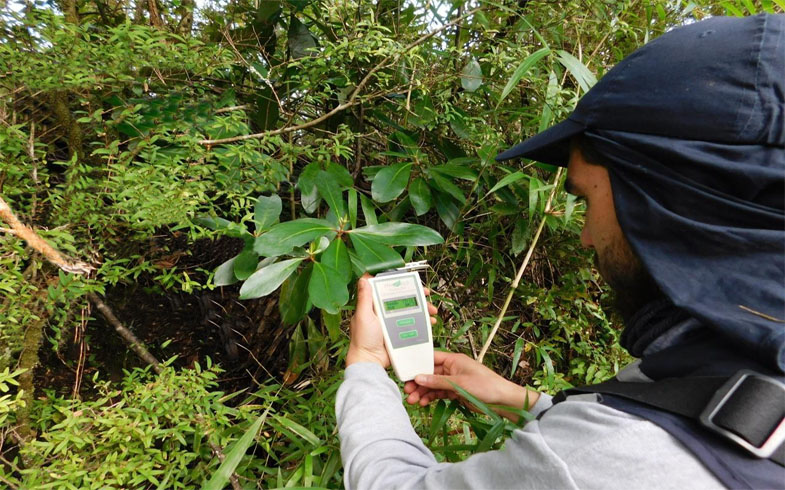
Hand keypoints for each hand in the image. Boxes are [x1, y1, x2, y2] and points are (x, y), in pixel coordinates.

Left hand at [346, 274, 437, 367]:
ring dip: (422, 308)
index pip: (387, 289)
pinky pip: (413, 323)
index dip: (398, 282)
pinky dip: (422, 321)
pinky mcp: (399, 332)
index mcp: (373, 306)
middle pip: (402, 298)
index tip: (409, 280)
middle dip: (416, 295)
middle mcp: (383, 312)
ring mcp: (392, 322)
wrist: (370, 361)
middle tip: (426, 294)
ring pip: (410, 310)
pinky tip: (429, 321)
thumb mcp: (363, 315)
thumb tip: (364, 279)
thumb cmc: (363, 339)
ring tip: (431, 310)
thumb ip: (364, 298)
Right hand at [403, 351, 538, 421]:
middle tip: (407, 392)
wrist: (503, 401)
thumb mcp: (459, 383)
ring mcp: (454, 381)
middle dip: (418, 382)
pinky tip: (424, 403)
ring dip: (423, 392)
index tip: (406, 374)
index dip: (417, 366)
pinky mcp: (456, 392)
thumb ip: (437, 381)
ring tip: (413, 401)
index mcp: (454, 359)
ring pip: (433, 385)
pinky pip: (440, 393)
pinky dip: (432, 397)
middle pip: (430, 373)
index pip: (431, 359)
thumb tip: (418, 378)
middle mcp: (452, 368)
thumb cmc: (485, 386)